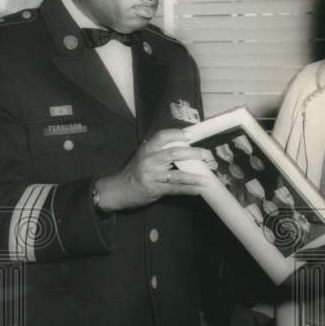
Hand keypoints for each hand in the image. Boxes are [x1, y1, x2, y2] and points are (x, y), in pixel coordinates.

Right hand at [94, 129, 209, 211]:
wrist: (117, 190)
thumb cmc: (134, 172)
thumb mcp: (142, 156)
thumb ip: (158, 150)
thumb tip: (182, 144)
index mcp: (147, 149)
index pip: (163, 136)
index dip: (178, 134)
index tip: (191, 136)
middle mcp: (149, 160)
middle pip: (174, 153)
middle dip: (194, 154)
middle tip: (208, 156)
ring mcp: (152, 176)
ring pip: (177, 175)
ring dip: (194, 177)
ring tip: (207, 178)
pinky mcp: (154, 189)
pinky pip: (175, 189)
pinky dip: (188, 189)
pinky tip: (198, 190)